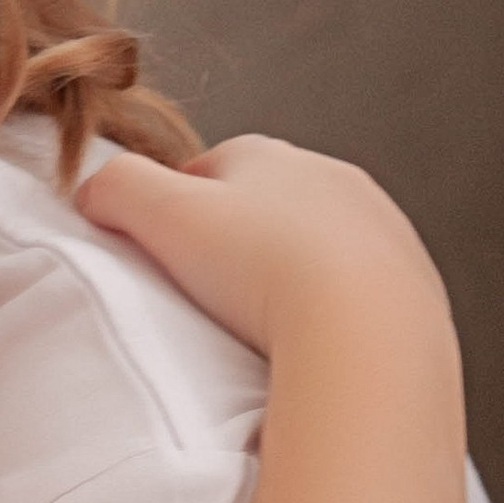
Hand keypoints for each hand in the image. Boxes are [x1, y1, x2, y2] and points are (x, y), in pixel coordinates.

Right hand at [77, 136, 451, 363]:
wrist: (367, 330)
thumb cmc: (260, 269)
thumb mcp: (160, 216)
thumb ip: (114, 189)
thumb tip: (90, 190)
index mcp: (267, 154)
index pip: (205, 171)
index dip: (174, 212)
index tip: (160, 259)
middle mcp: (331, 178)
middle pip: (265, 206)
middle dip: (236, 243)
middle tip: (206, 299)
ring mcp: (379, 230)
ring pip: (317, 247)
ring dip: (288, 278)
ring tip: (260, 330)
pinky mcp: (413, 283)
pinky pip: (359, 293)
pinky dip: (334, 314)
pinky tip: (311, 348)